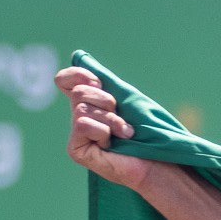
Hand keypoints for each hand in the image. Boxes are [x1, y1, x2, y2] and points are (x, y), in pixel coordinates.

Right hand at [56, 66, 152, 189]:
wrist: (155, 163)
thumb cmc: (145, 133)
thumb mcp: (125, 101)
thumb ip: (105, 83)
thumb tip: (81, 57)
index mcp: (88, 104)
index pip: (65, 79)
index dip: (78, 74)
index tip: (98, 82)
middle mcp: (78, 118)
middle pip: (78, 92)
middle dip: (106, 101)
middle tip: (121, 117)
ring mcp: (75, 135)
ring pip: (82, 109)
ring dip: (111, 120)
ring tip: (124, 133)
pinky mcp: (75, 150)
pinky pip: (83, 124)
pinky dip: (102, 131)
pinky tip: (111, 144)